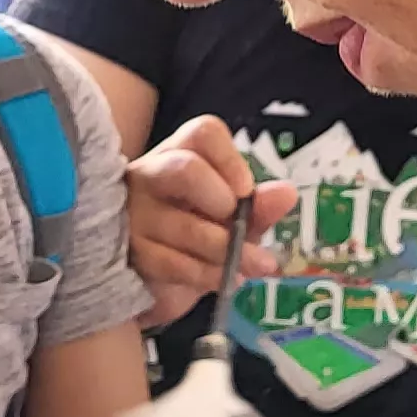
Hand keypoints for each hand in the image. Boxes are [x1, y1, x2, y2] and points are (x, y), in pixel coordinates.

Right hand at [125, 117, 298, 329]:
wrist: (156, 283)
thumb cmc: (198, 236)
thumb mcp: (235, 219)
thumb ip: (259, 206)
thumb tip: (287, 193)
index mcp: (180, 154)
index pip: (203, 133)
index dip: (232, 160)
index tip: (247, 191)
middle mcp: (150, 175)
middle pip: (184, 169)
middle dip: (221, 200)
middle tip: (237, 223)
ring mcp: (134, 214)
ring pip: (184, 226)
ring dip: (228, 251)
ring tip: (254, 265)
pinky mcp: (130, 253)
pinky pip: (174, 263)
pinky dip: (209, 275)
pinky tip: (226, 279)